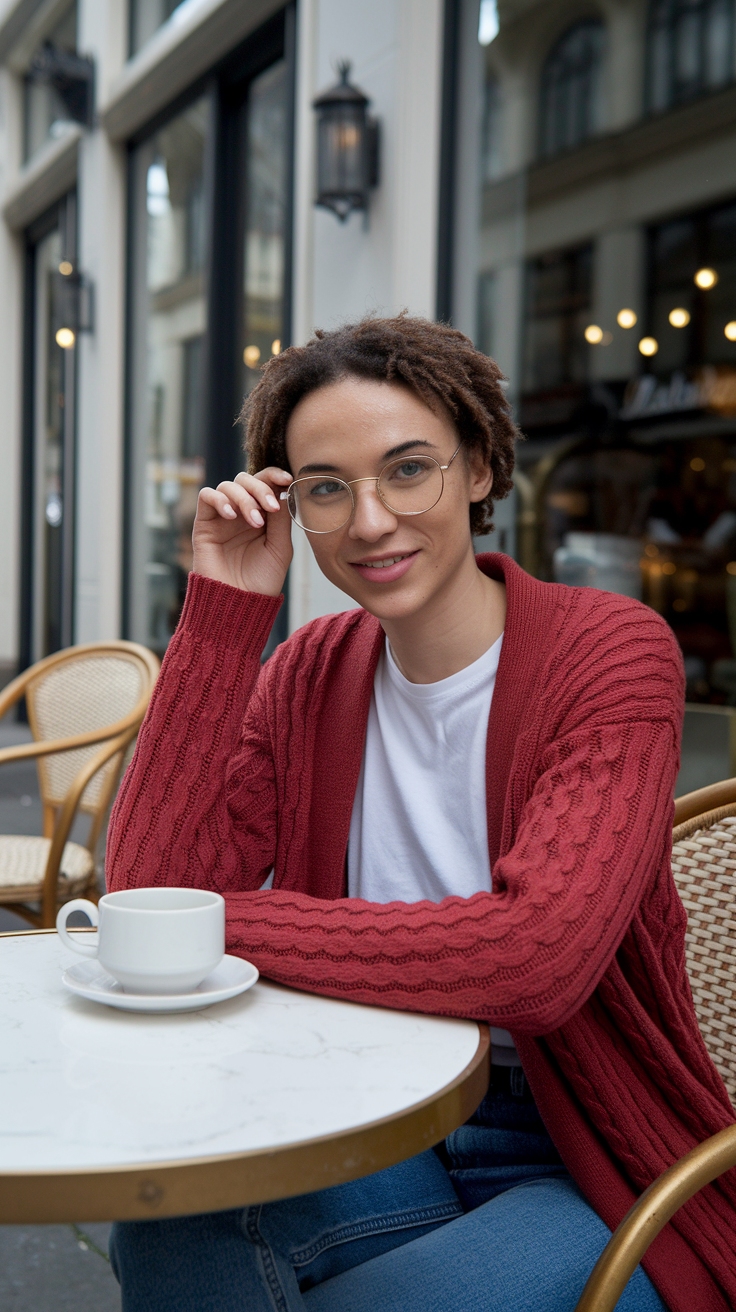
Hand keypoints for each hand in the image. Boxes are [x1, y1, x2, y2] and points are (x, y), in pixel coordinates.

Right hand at [192, 468, 292, 595]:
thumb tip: (282, 490)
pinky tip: (230, 516)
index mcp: (262, 515)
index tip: (287, 480)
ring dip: (244, 498)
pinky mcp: (204, 524)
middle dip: (261, 488)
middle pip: (247, 479)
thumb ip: (281, 520)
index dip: (275, 475)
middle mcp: (241, 512)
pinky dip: (219, 499)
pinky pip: (206, 496)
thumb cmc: (262, 580)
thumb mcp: (280, 548)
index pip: (266, 483)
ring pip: (228, 485)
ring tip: (254, 523)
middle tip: (270, 508)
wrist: (238, 604)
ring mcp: (222, 517)